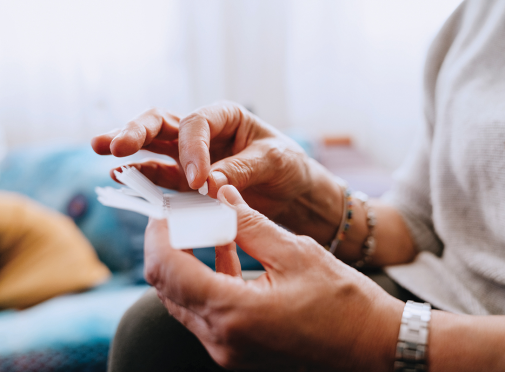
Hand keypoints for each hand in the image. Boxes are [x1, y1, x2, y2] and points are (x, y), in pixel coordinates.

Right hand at [91, 103, 312, 218]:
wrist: (292, 192)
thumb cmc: (287, 166)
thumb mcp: (274, 162)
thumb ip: (241, 169)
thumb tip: (208, 184)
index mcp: (225, 116)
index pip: (196, 124)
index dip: (192, 149)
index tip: (199, 180)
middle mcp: (203, 132)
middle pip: (162, 124)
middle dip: (137, 131)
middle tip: (116, 145)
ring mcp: (190, 156)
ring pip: (153, 146)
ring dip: (127, 149)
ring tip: (102, 151)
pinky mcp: (187, 181)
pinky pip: (161, 176)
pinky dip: (143, 177)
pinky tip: (121, 177)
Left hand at [144, 185, 402, 370]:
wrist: (373, 346)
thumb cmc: (344, 302)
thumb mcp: (295, 252)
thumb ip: (249, 223)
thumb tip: (221, 195)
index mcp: (233, 313)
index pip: (167, 270)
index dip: (159, 234)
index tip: (167, 209)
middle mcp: (221, 339)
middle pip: (168, 286)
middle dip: (169, 245)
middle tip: (183, 213)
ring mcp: (227, 350)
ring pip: (183, 300)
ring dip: (187, 261)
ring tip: (206, 226)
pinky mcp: (236, 350)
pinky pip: (205, 312)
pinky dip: (207, 279)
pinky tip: (226, 251)